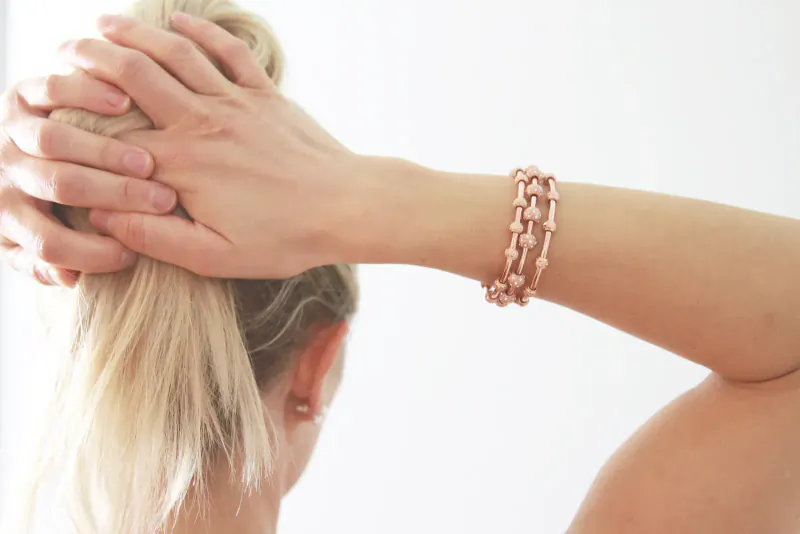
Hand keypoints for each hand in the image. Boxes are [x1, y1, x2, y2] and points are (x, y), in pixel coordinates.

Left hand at [0, 72, 177, 285]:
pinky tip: (125, 103)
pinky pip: (51, 90)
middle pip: (60, 185)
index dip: (91, 254)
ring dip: (107, 152)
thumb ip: (45, 264)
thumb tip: (71, 278)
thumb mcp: (26, 246)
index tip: (133, 255)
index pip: (48, 243)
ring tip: (149, 163)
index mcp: (6, 216)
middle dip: (117, 194)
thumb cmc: (32, 208)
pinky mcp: (20, 95)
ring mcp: (10, 130)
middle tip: (163, 202)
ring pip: (55, 140)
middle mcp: (5, 172)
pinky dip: (88, 94)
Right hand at [79, 12, 366, 278]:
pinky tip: (180, 22)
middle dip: (91, 55)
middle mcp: (203, 123)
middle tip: (65, 50)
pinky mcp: (266, 95)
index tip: (53, 113)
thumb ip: (153, 235)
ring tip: (104, 23)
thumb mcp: (214, 256)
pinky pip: (229, 52)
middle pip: (134, 73)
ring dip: (136, 32)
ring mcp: (236, 103)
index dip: (77, 120)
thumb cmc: (284, 237)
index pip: (112, 132)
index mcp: (182, 165)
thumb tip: (102, 214)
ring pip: (176, 53)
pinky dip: (202, 32)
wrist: (347, 208)